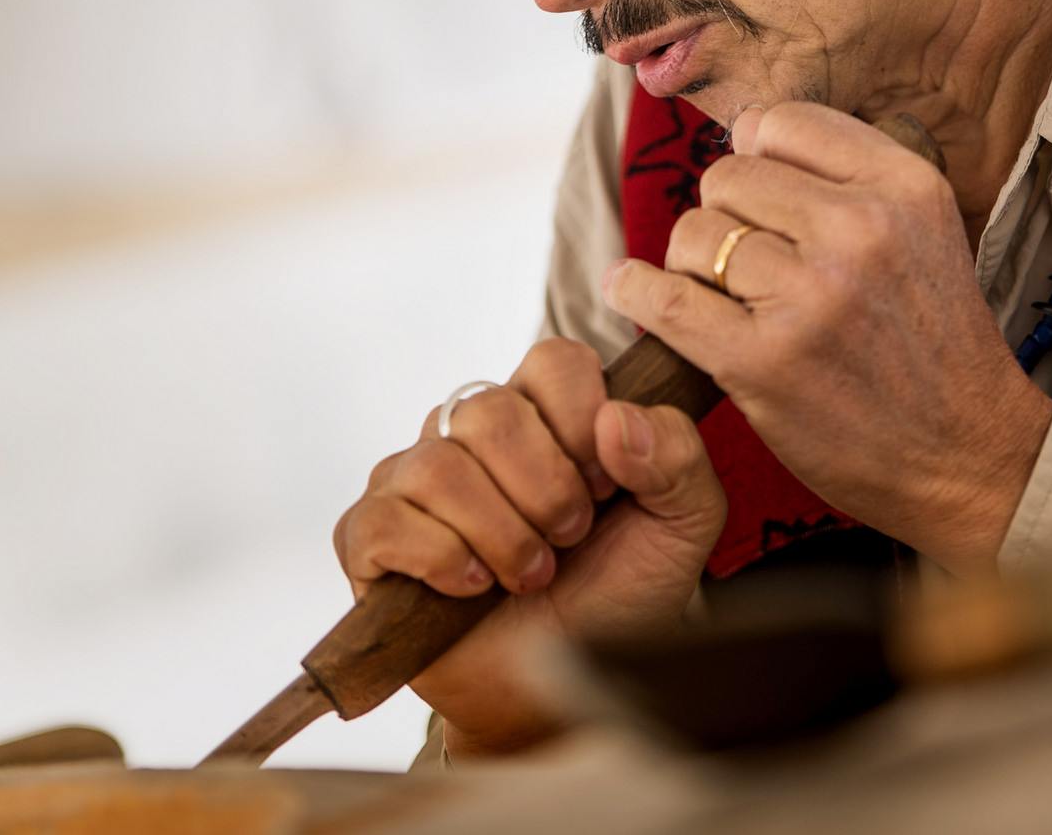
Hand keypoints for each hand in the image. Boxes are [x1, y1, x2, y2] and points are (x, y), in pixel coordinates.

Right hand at [333, 338, 724, 757]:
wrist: (563, 689)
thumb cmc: (616, 595)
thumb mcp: (682, 526)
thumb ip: (677, 457)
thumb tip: (616, 419)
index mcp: (543, 412)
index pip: (553, 361)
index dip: (584, 423)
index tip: (605, 488)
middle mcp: (470, 433)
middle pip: (492, 411)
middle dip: (546, 490)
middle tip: (569, 538)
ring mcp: (411, 480)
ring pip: (439, 466)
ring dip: (501, 534)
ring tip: (530, 575)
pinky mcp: (368, 537)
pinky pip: (384, 521)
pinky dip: (442, 560)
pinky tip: (474, 587)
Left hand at [602, 102, 1051, 573]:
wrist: (968, 455)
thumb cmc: (932, 345)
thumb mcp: (922, 232)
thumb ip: (845, 176)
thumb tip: (743, 130)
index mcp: (905, 186)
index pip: (781, 123)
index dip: (757, 158)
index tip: (763, 201)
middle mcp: (861, 229)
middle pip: (728, 175)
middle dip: (724, 217)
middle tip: (748, 268)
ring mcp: (811, 295)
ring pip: (693, 233)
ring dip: (692, 265)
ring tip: (724, 299)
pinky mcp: (763, 361)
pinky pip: (660, 298)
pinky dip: (633, 292)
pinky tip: (635, 293)